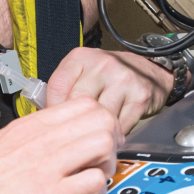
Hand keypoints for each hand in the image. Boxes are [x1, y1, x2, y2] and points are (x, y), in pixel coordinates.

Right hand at [0, 98, 117, 193]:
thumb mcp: (1, 144)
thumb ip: (30, 139)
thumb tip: (52, 140)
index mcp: (30, 125)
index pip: (84, 103)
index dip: (98, 121)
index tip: (95, 138)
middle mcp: (42, 139)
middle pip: (102, 118)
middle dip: (110, 140)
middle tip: (100, 159)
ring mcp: (48, 165)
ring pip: (104, 144)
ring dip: (107, 163)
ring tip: (92, 177)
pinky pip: (95, 182)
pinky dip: (97, 192)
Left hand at [46, 46, 168, 142]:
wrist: (149, 71)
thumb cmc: (109, 75)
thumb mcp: (83, 72)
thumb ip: (64, 89)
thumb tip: (43, 117)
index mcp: (81, 57)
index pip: (57, 86)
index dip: (53, 109)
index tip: (55, 122)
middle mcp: (102, 65)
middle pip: (78, 103)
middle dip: (74, 122)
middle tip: (73, 134)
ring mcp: (123, 80)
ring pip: (99, 116)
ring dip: (95, 130)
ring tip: (92, 135)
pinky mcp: (140, 97)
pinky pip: (120, 125)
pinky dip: (113, 134)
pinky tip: (110, 133)